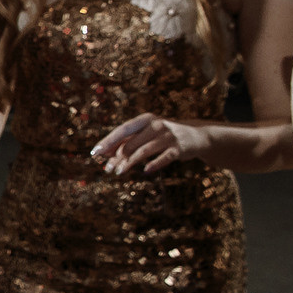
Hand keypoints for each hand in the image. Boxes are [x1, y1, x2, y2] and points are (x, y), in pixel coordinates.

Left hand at [92, 114, 206, 176]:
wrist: (196, 136)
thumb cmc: (163, 136)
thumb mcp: (146, 134)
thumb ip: (127, 142)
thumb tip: (104, 155)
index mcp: (145, 120)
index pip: (122, 130)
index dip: (108, 142)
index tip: (95, 153)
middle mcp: (156, 125)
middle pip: (131, 142)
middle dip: (117, 157)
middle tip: (107, 169)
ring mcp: (168, 136)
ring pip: (144, 150)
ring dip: (129, 163)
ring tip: (118, 172)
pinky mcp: (179, 148)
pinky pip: (164, 157)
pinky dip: (154, 164)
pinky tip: (145, 171)